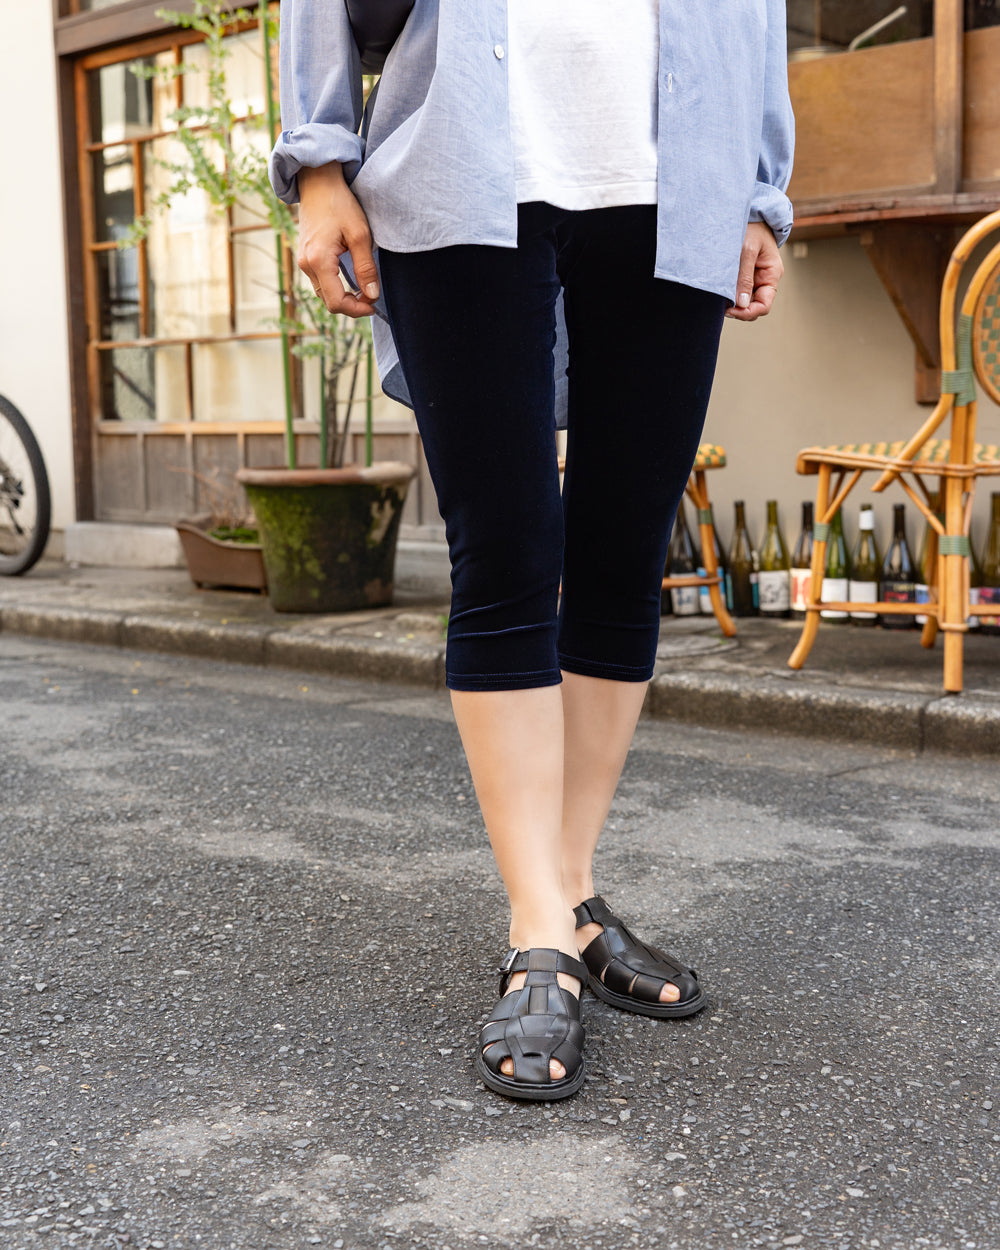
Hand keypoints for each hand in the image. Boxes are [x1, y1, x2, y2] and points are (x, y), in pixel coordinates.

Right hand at [297, 163, 379, 318]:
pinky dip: (336, 287)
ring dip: (344, 297)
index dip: (356, 310)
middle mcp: (306, 265)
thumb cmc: (340, 204)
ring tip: (364, 289)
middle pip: (329, 302)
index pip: (336, 302)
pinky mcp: (305, 257)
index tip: (373, 304)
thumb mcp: (360, 235)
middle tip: (372, 297)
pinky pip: (320, 282)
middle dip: (352, 305)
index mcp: (318, 260)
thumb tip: (372, 294)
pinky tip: (350, 281)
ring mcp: (303, 262)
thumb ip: (366, 267)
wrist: (318, 183)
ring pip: (324, 294)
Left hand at [725, 222, 782, 321]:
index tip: (730, 310)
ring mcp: (754, 277)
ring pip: (744, 301)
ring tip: (718, 295)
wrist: (749, 212)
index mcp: (771, 274)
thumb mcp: (747, 250)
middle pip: (753, 306)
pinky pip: (737, 290)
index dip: (748, 312)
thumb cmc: (752, 226)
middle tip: (720, 305)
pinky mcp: (743, 274)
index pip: (763, 305)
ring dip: (732, 302)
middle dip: (738, 309)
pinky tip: (719, 289)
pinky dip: (729, 293)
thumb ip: (744, 277)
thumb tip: (741, 304)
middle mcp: (764, 279)